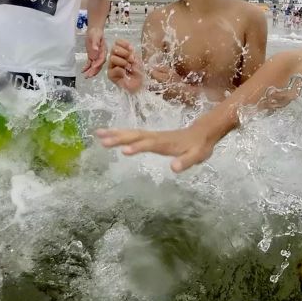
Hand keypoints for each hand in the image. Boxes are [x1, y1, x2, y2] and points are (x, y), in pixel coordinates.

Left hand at [82, 27, 106, 77]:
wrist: (94, 31)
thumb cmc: (96, 33)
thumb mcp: (95, 37)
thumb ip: (95, 43)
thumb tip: (95, 49)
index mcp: (103, 51)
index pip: (102, 59)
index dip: (98, 63)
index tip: (94, 66)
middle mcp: (100, 55)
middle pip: (98, 65)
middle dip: (94, 71)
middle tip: (89, 76)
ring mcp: (96, 56)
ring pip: (94, 66)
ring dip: (90, 71)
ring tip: (86, 76)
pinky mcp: (92, 56)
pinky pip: (90, 63)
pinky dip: (86, 67)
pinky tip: (82, 71)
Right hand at [96, 124, 214, 172]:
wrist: (202, 132)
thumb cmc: (199, 146)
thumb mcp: (197, 156)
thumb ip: (186, 162)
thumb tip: (174, 168)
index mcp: (165, 143)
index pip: (149, 144)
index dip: (138, 147)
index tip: (124, 150)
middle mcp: (156, 137)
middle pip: (135, 136)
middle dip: (119, 138)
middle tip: (102, 141)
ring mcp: (152, 136)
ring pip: (132, 133)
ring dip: (115, 133)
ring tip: (98, 133)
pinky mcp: (150, 137)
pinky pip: (133, 134)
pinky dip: (121, 133)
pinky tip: (110, 135)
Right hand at [107, 39, 143, 92]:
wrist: (140, 85)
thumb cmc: (139, 72)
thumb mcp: (137, 59)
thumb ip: (131, 52)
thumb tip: (129, 48)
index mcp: (121, 52)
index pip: (117, 42)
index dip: (124, 44)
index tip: (132, 50)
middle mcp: (115, 57)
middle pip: (114, 48)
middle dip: (124, 53)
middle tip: (131, 60)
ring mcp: (111, 66)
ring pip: (113, 58)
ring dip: (123, 62)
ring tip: (129, 68)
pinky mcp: (110, 75)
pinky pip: (114, 69)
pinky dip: (121, 71)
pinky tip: (125, 74)